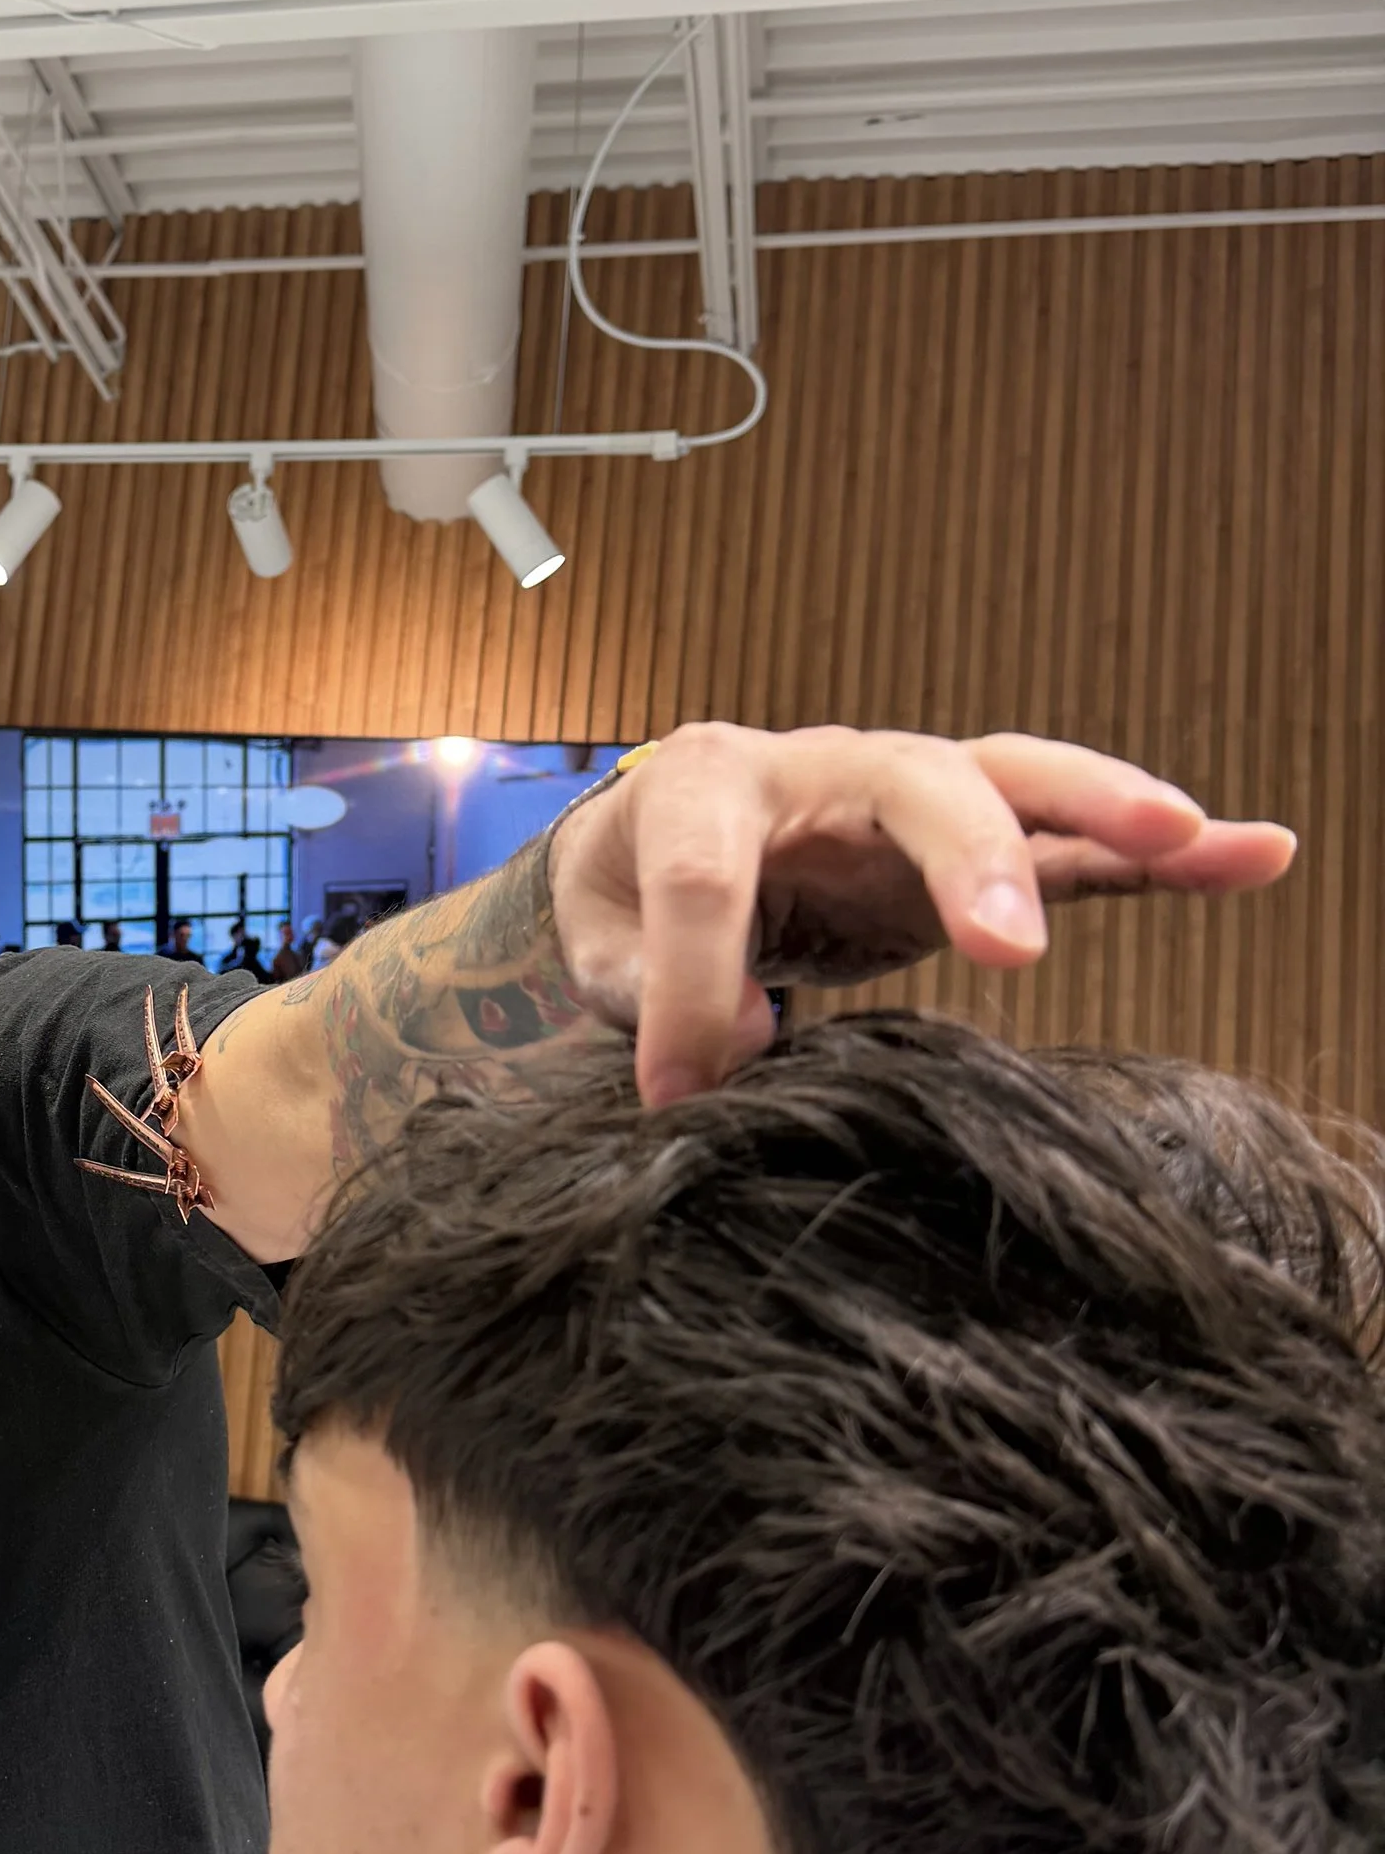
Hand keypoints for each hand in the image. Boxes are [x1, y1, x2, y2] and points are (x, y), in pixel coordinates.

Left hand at [551, 724, 1296, 1107]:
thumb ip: (644, 985)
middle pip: (909, 782)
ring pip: (1014, 784)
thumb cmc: (627, 897)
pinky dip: (1160, 853)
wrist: (658, 854)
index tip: (680, 1088)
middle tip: (1011, 950)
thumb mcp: (597, 942)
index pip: (709, 876)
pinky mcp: (972, 847)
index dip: (692, 985)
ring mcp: (908, 799)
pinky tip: (1257, 853)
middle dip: (962, 857)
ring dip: (1101, 809)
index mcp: (705, 782)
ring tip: (1187, 837)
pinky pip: (1073, 843)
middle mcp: (822, 765)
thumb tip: (734, 1046)